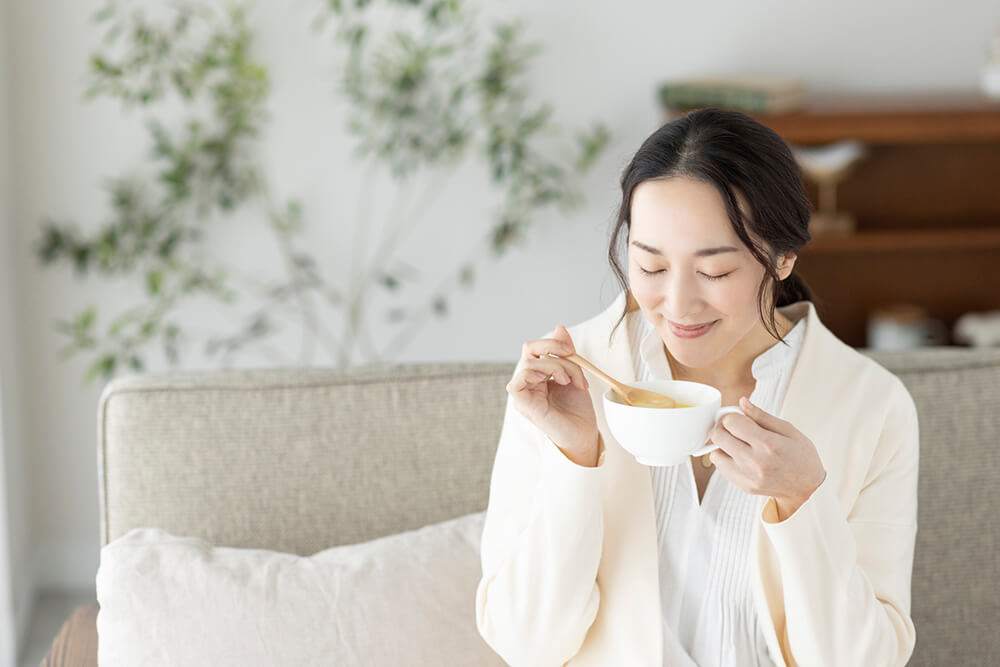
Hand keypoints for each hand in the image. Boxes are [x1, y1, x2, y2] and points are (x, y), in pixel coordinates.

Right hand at [506, 325, 598, 465]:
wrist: (584, 435)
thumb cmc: (578, 410)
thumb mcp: (575, 374)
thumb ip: (565, 353)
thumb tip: (559, 327)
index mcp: (538, 375)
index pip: (536, 348)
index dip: (553, 343)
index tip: (572, 351)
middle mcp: (528, 382)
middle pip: (529, 349)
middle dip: (552, 347)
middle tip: (570, 354)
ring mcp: (523, 393)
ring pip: (530, 363)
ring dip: (557, 366)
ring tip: (571, 381)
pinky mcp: (522, 404)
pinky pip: (519, 380)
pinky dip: (538, 374)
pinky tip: (555, 382)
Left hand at [709, 396, 825, 519]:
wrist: (808, 488)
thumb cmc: (801, 456)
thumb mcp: (788, 430)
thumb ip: (762, 416)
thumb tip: (742, 402)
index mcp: (768, 443)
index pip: (731, 422)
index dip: (732, 416)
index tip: (738, 418)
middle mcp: (755, 461)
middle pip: (718, 436)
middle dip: (723, 428)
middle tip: (734, 428)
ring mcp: (748, 476)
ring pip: (715, 454)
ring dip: (722, 445)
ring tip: (737, 444)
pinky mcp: (743, 486)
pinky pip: (720, 468)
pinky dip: (725, 459)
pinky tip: (740, 456)